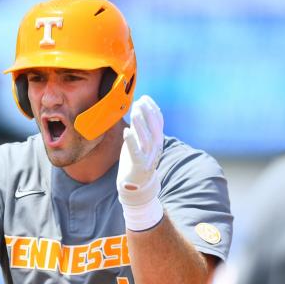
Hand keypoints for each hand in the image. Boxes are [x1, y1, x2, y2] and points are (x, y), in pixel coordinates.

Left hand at [117, 95, 164, 230]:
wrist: (135, 185)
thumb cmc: (136, 160)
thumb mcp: (140, 142)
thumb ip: (141, 129)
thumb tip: (138, 109)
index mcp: (158, 141)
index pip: (159, 121)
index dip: (152, 108)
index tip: (144, 98)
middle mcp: (156, 148)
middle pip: (155, 127)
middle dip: (147, 113)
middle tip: (139, 101)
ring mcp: (149, 157)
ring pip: (146, 138)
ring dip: (141, 124)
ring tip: (134, 112)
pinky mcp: (139, 165)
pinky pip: (136, 152)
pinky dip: (131, 141)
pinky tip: (126, 131)